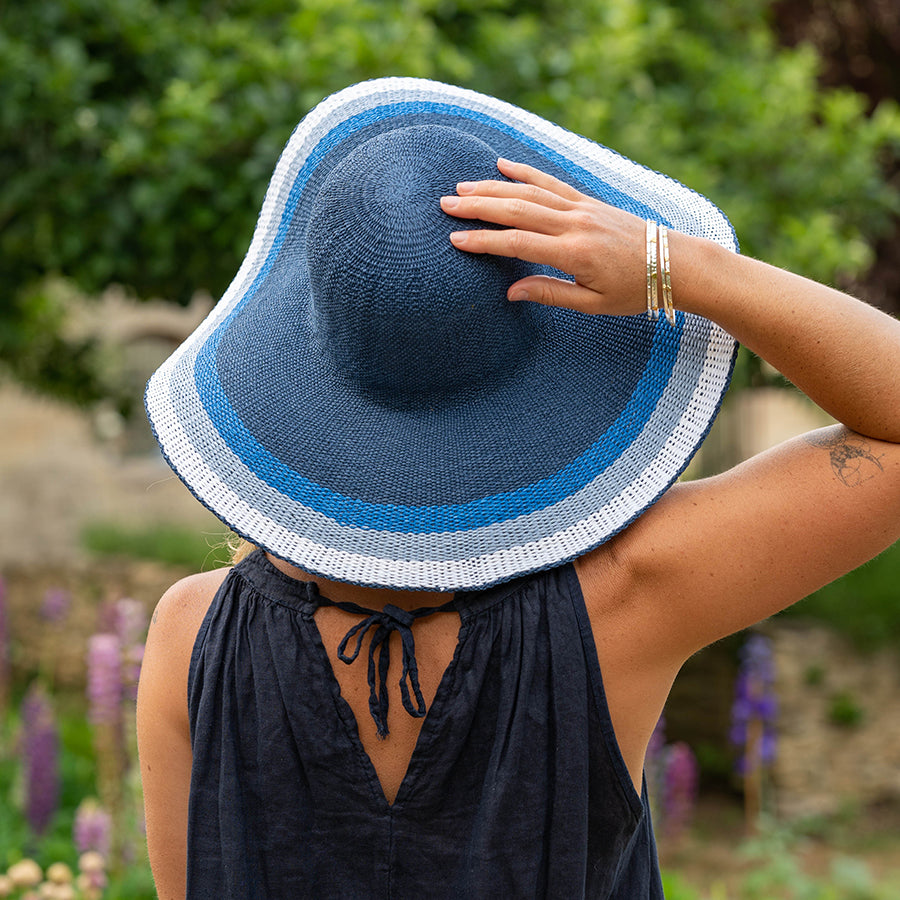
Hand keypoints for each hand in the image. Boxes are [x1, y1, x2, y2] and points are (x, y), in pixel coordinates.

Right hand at [439, 158, 647, 315]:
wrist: (675, 263)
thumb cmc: (635, 290)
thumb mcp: (592, 304)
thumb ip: (550, 294)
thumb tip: (511, 292)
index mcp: (574, 253)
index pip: (518, 243)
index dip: (484, 241)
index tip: (455, 239)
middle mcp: (575, 224)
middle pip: (517, 210)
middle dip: (478, 207)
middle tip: (445, 204)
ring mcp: (582, 208)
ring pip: (530, 193)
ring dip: (493, 188)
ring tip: (462, 188)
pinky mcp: (589, 201)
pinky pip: (552, 183)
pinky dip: (526, 173)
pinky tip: (503, 166)